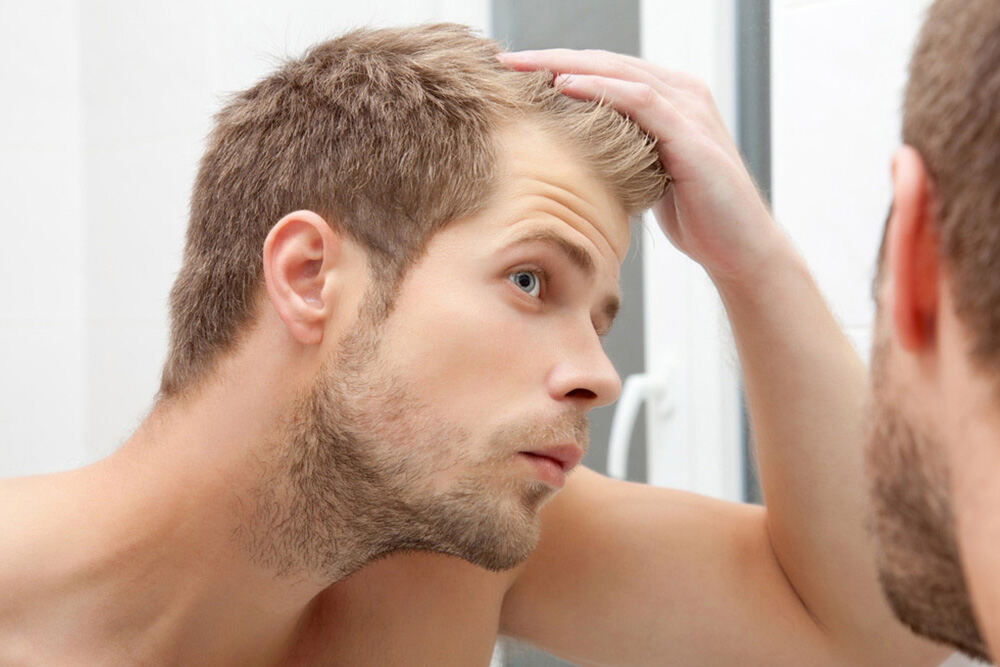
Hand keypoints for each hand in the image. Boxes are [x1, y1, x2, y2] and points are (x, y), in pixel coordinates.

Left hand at [499, 49, 785, 285]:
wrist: (738, 248)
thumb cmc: (695, 216)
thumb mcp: (649, 176)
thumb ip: (624, 153)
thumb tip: (577, 156)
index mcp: (668, 100)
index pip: (603, 72)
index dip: (555, 67)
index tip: (511, 74)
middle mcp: (681, 93)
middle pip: (605, 63)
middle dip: (550, 59)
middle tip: (503, 59)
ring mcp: (688, 109)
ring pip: (617, 72)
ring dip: (564, 65)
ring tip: (522, 67)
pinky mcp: (691, 133)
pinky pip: (639, 100)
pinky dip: (600, 89)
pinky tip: (564, 86)